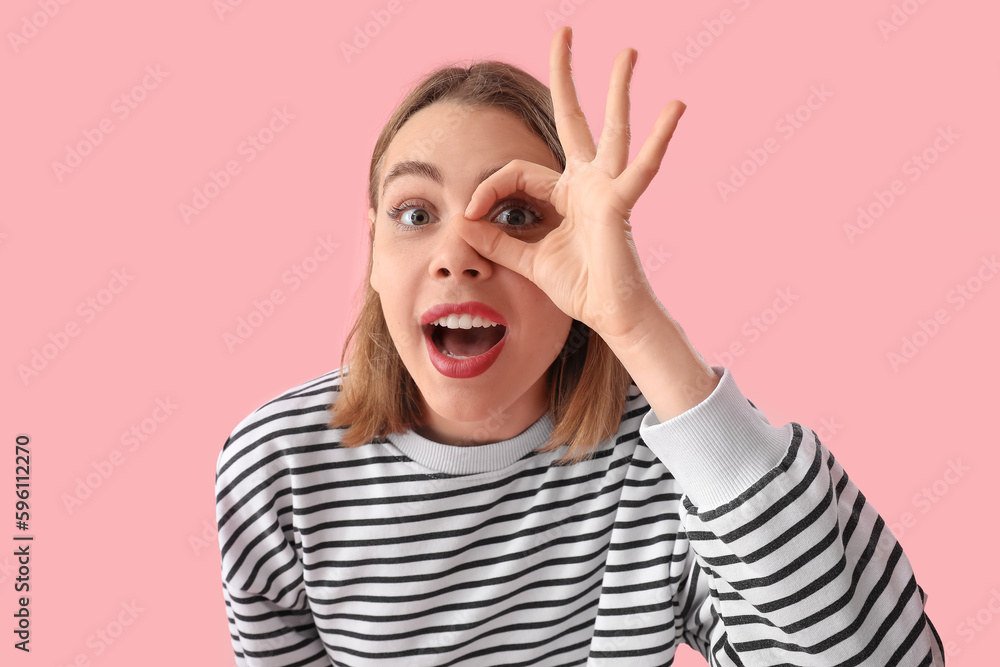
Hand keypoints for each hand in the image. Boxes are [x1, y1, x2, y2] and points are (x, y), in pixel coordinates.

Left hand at [454, 25, 685, 342]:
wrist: (608, 314)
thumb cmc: (577, 286)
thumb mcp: (525, 259)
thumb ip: (497, 239)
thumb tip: (462, 221)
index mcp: (563, 193)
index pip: (516, 173)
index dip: (489, 189)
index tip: (471, 214)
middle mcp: (586, 182)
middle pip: (573, 119)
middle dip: (566, 77)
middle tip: (563, 34)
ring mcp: (606, 188)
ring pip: (612, 129)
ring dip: (618, 89)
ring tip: (627, 52)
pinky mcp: (621, 203)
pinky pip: (642, 168)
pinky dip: (659, 139)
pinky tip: (675, 108)